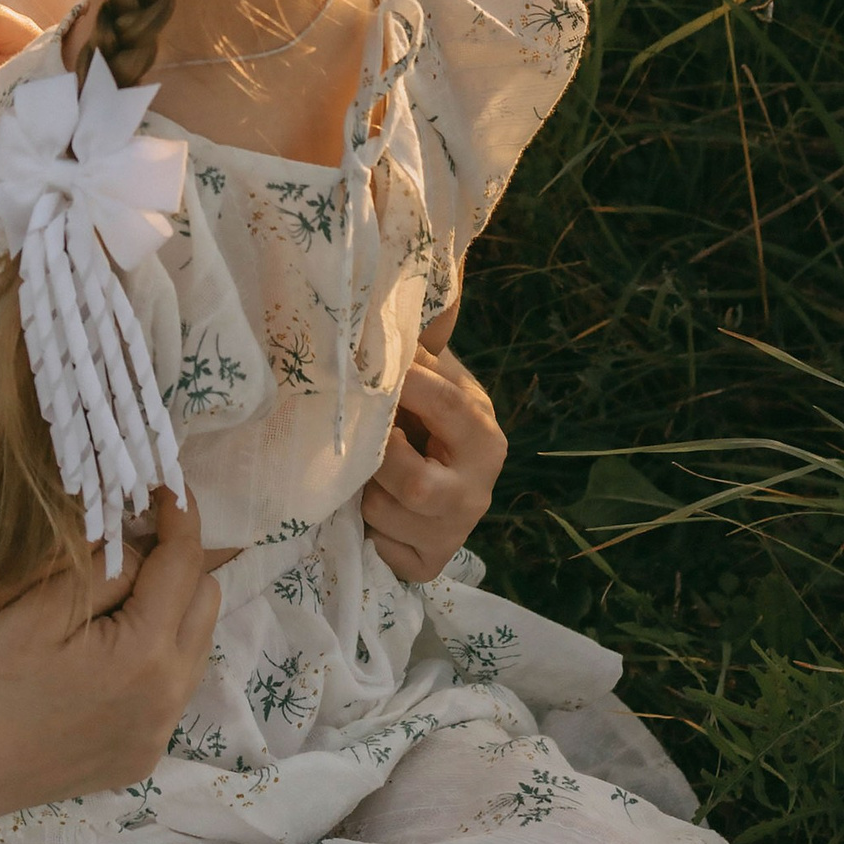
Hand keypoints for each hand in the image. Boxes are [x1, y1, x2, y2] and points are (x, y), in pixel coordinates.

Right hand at [0, 489, 219, 816]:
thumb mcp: (39, 610)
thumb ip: (101, 568)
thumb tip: (141, 544)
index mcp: (146, 653)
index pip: (185, 564)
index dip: (181, 517)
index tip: (169, 486)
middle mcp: (169, 696)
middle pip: (205, 602)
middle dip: (178, 565)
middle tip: (130, 547)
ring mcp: (160, 732)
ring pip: (196, 645)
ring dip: (171, 612)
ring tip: (118, 602)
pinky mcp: (145, 755)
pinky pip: (173, 688)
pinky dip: (156, 658)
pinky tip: (109, 657)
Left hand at [362, 333, 505, 582]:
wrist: (444, 482)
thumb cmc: (430, 418)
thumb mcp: (439, 379)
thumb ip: (424, 345)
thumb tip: (417, 280)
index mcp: (485, 437)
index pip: (448, 407)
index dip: (406, 387)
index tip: (368, 369)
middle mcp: (478, 491)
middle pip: (412, 481)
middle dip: (376, 458)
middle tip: (359, 437)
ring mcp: (454, 533)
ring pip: (384, 514)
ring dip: (362, 490)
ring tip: (363, 473)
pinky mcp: (427, 564)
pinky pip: (381, 550)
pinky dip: (366, 530)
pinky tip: (371, 510)